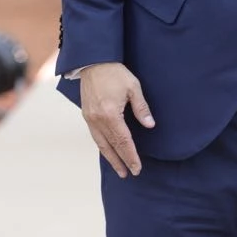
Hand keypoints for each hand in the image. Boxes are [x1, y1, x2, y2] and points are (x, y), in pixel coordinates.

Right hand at [79, 62, 154, 177]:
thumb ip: (141, 108)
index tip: (137, 168)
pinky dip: (103, 146)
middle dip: (122, 161)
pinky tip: (108, 151)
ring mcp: (90, 118)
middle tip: (130, 174)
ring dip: (110, 158)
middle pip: (112, 146)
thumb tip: (150, 126)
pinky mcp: (86, 115)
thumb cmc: (115, 73)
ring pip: (101, 144)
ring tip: (119, 169)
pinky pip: (95, 136)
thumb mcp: (133, 88)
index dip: (131, 156)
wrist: (93, 62)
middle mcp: (98, 120)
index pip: (124, 141)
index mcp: (110, 114)